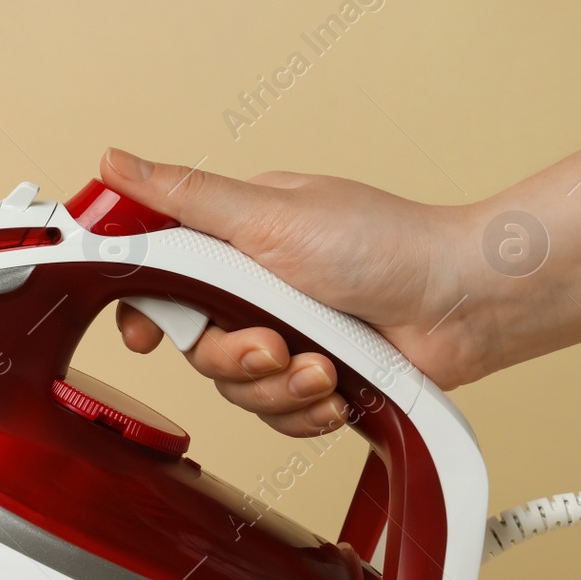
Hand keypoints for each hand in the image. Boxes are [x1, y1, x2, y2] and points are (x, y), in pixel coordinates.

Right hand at [101, 147, 478, 436]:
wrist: (466, 303)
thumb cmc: (385, 243)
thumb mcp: (269, 213)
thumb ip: (183, 197)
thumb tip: (114, 162)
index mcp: (234, 239)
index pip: (158, 276)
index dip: (144, 311)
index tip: (144, 335)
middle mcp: (254, 288)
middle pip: (193, 345)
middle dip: (232, 356)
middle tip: (272, 344)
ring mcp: (285, 336)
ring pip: (235, 388)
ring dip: (279, 387)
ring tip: (323, 366)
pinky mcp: (314, 379)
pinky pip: (277, 417)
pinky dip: (305, 411)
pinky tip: (336, 390)